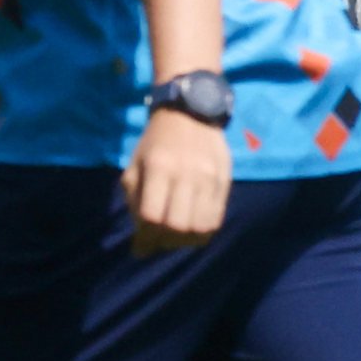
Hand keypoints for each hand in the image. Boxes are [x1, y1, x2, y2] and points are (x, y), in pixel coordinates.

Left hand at [122, 106, 231, 253]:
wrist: (191, 113)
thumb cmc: (155, 143)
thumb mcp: (134, 167)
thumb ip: (135, 202)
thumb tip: (141, 243)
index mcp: (159, 168)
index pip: (153, 216)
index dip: (146, 238)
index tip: (141, 247)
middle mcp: (187, 174)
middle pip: (178, 225)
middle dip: (165, 241)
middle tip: (159, 241)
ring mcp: (210, 178)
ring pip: (200, 227)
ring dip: (185, 240)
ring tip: (175, 236)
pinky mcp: (225, 181)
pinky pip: (216, 219)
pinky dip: (203, 232)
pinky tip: (191, 228)